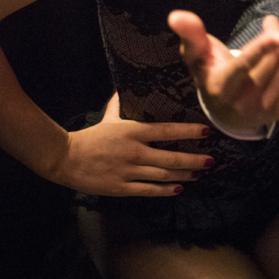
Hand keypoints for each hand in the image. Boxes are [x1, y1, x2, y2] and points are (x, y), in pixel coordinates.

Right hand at [44, 93, 211, 196]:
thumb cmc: (90, 137)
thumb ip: (118, 105)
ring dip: (185, 175)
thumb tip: (122, 88)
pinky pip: (149, 190)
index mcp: (134, 132)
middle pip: (171, 158)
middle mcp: (135, 152)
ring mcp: (129, 171)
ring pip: (164, 176)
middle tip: (211, 160)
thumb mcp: (108, 118)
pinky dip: (165, 190)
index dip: (189, 132)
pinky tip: (179, 189)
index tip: (207, 132)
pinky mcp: (122, 187)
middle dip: (194, 160)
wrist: (66, 159)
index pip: (168, 131)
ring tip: (200, 174)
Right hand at [169, 11, 278, 134]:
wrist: (224, 111)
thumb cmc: (210, 74)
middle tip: (275, 20)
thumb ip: (191, 36)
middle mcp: (245, 102)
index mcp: (222, 87)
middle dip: (277, 34)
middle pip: (271, 61)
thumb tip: (177, 14)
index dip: (261, 51)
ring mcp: (267, 107)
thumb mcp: (196, 57)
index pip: (244, 68)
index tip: (275, 33)